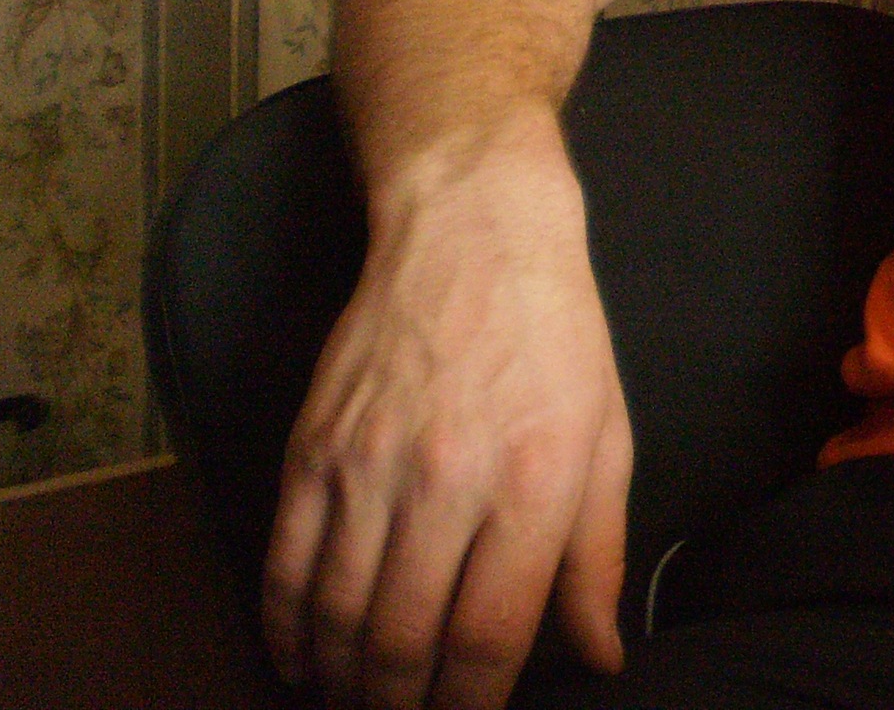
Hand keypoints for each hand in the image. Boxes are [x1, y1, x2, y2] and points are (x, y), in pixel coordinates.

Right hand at [263, 122, 630, 709]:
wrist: (474, 231)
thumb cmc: (557, 336)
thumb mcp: (609, 438)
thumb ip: (597, 555)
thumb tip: (599, 654)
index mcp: (533, 483)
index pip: (488, 637)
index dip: (471, 704)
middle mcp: (446, 482)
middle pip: (402, 643)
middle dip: (400, 705)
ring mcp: (368, 466)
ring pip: (336, 616)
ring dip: (342, 680)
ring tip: (359, 701)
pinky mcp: (311, 447)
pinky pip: (284, 564)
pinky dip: (286, 627)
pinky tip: (301, 659)